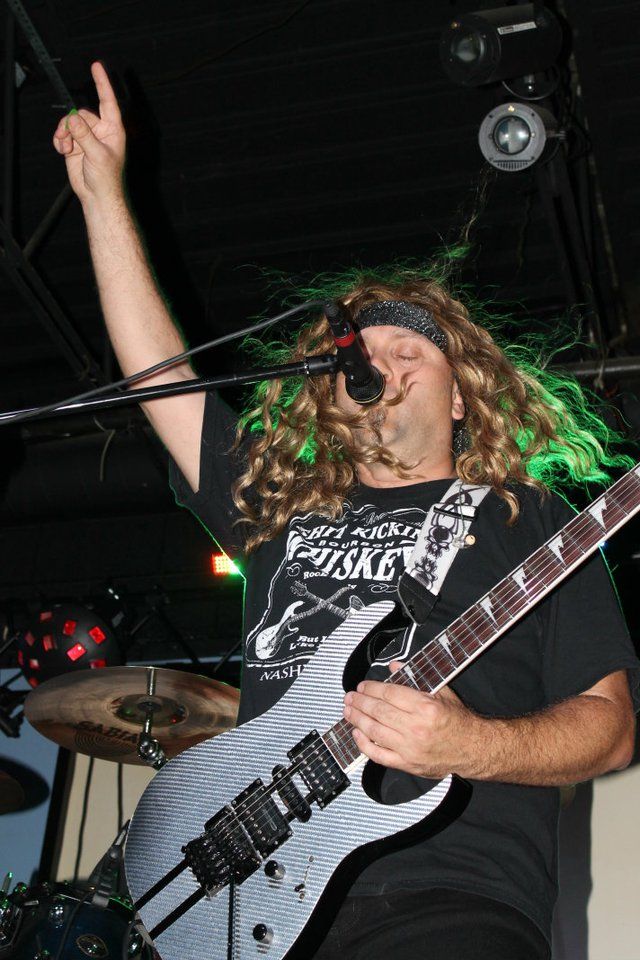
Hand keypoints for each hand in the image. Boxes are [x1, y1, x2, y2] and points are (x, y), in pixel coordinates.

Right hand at [52, 62, 125, 204]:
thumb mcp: (97, 154)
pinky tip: (63, 150)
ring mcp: (86, 137)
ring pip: (69, 123)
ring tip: (65, 146)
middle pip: (80, 113)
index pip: (107, 101)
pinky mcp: (75, 145)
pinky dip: (60, 140)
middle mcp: (100, 131)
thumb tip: (72, 119)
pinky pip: (63, 134)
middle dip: (71, 124)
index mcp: (112, 130)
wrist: (96, 196)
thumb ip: (84, 135)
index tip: (96, 66)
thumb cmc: (106, 178)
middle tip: (69, 139)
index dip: (102, 83)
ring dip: (63, 133)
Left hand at [343, 661, 486, 778]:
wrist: (473, 748)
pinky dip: (364, 745)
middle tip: (350, 697)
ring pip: (375, 732)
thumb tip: (394, 667)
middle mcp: (416, 728)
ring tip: (348, 711)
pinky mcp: (407, 764)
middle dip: (360, 702)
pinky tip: (357, 734)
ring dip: (357, 720)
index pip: (390, 694)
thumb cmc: (458, 721)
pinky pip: (379, 756)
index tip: (363, 686)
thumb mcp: (441, 692)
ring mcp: (410, 748)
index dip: (372, 688)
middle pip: (379, 711)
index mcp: (426, 707)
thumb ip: (416, 678)